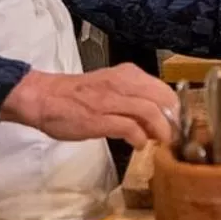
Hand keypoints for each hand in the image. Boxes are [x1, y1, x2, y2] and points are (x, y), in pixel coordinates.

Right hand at [0, 65, 177, 145]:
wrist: (43, 97)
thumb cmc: (77, 95)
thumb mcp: (110, 87)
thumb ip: (133, 98)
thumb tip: (157, 119)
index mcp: (127, 74)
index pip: (163, 88)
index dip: (174, 107)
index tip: (177, 122)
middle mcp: (122, 83)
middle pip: (162, 99)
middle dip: (172, 119)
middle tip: (173, 135)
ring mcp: (110, 100)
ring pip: (150, 111)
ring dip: (161, 130)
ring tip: (160, 141)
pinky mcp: (98, 118)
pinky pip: (129, 127)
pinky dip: (140, 137)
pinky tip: (140, 145)